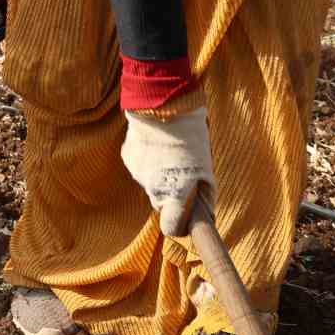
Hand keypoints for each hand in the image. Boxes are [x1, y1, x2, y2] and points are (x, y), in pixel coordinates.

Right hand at [120, 106, 215, 236]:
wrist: (163, 106)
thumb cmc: (192, 138)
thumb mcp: (206, 168)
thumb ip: (206, 194)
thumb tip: (206, 213)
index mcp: (174, 195)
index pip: (172, 228)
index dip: (180, 225)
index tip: (187, 217)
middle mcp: (153, 189)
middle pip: (162, 203)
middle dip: (172, 195)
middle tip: (184, 173)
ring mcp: (137, 174)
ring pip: (151, 183)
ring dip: (160, 175)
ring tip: (171, 152)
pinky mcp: (128, 157)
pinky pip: (141, 167)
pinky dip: (149, 160)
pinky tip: (157, 144)